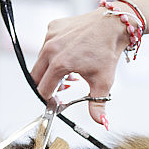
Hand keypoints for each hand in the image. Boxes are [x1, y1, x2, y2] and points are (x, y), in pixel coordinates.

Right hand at [30, 8, 129, 125]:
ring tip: (68, 73)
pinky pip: (46, 46)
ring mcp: (50, 36)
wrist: (112, 25)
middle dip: (46, 86)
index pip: (43, 90)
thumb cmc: (107, 51)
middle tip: (61, 89)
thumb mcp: (103, 82)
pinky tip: (69, 55)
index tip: (57, 102)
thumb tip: (101, 123)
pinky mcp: (52, 27)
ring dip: (50, 70)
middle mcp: (51, 49)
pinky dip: (54, 54)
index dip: (49, 99)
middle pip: (36, 77)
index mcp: (60, 64)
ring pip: (40, 61)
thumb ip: (98, 105)